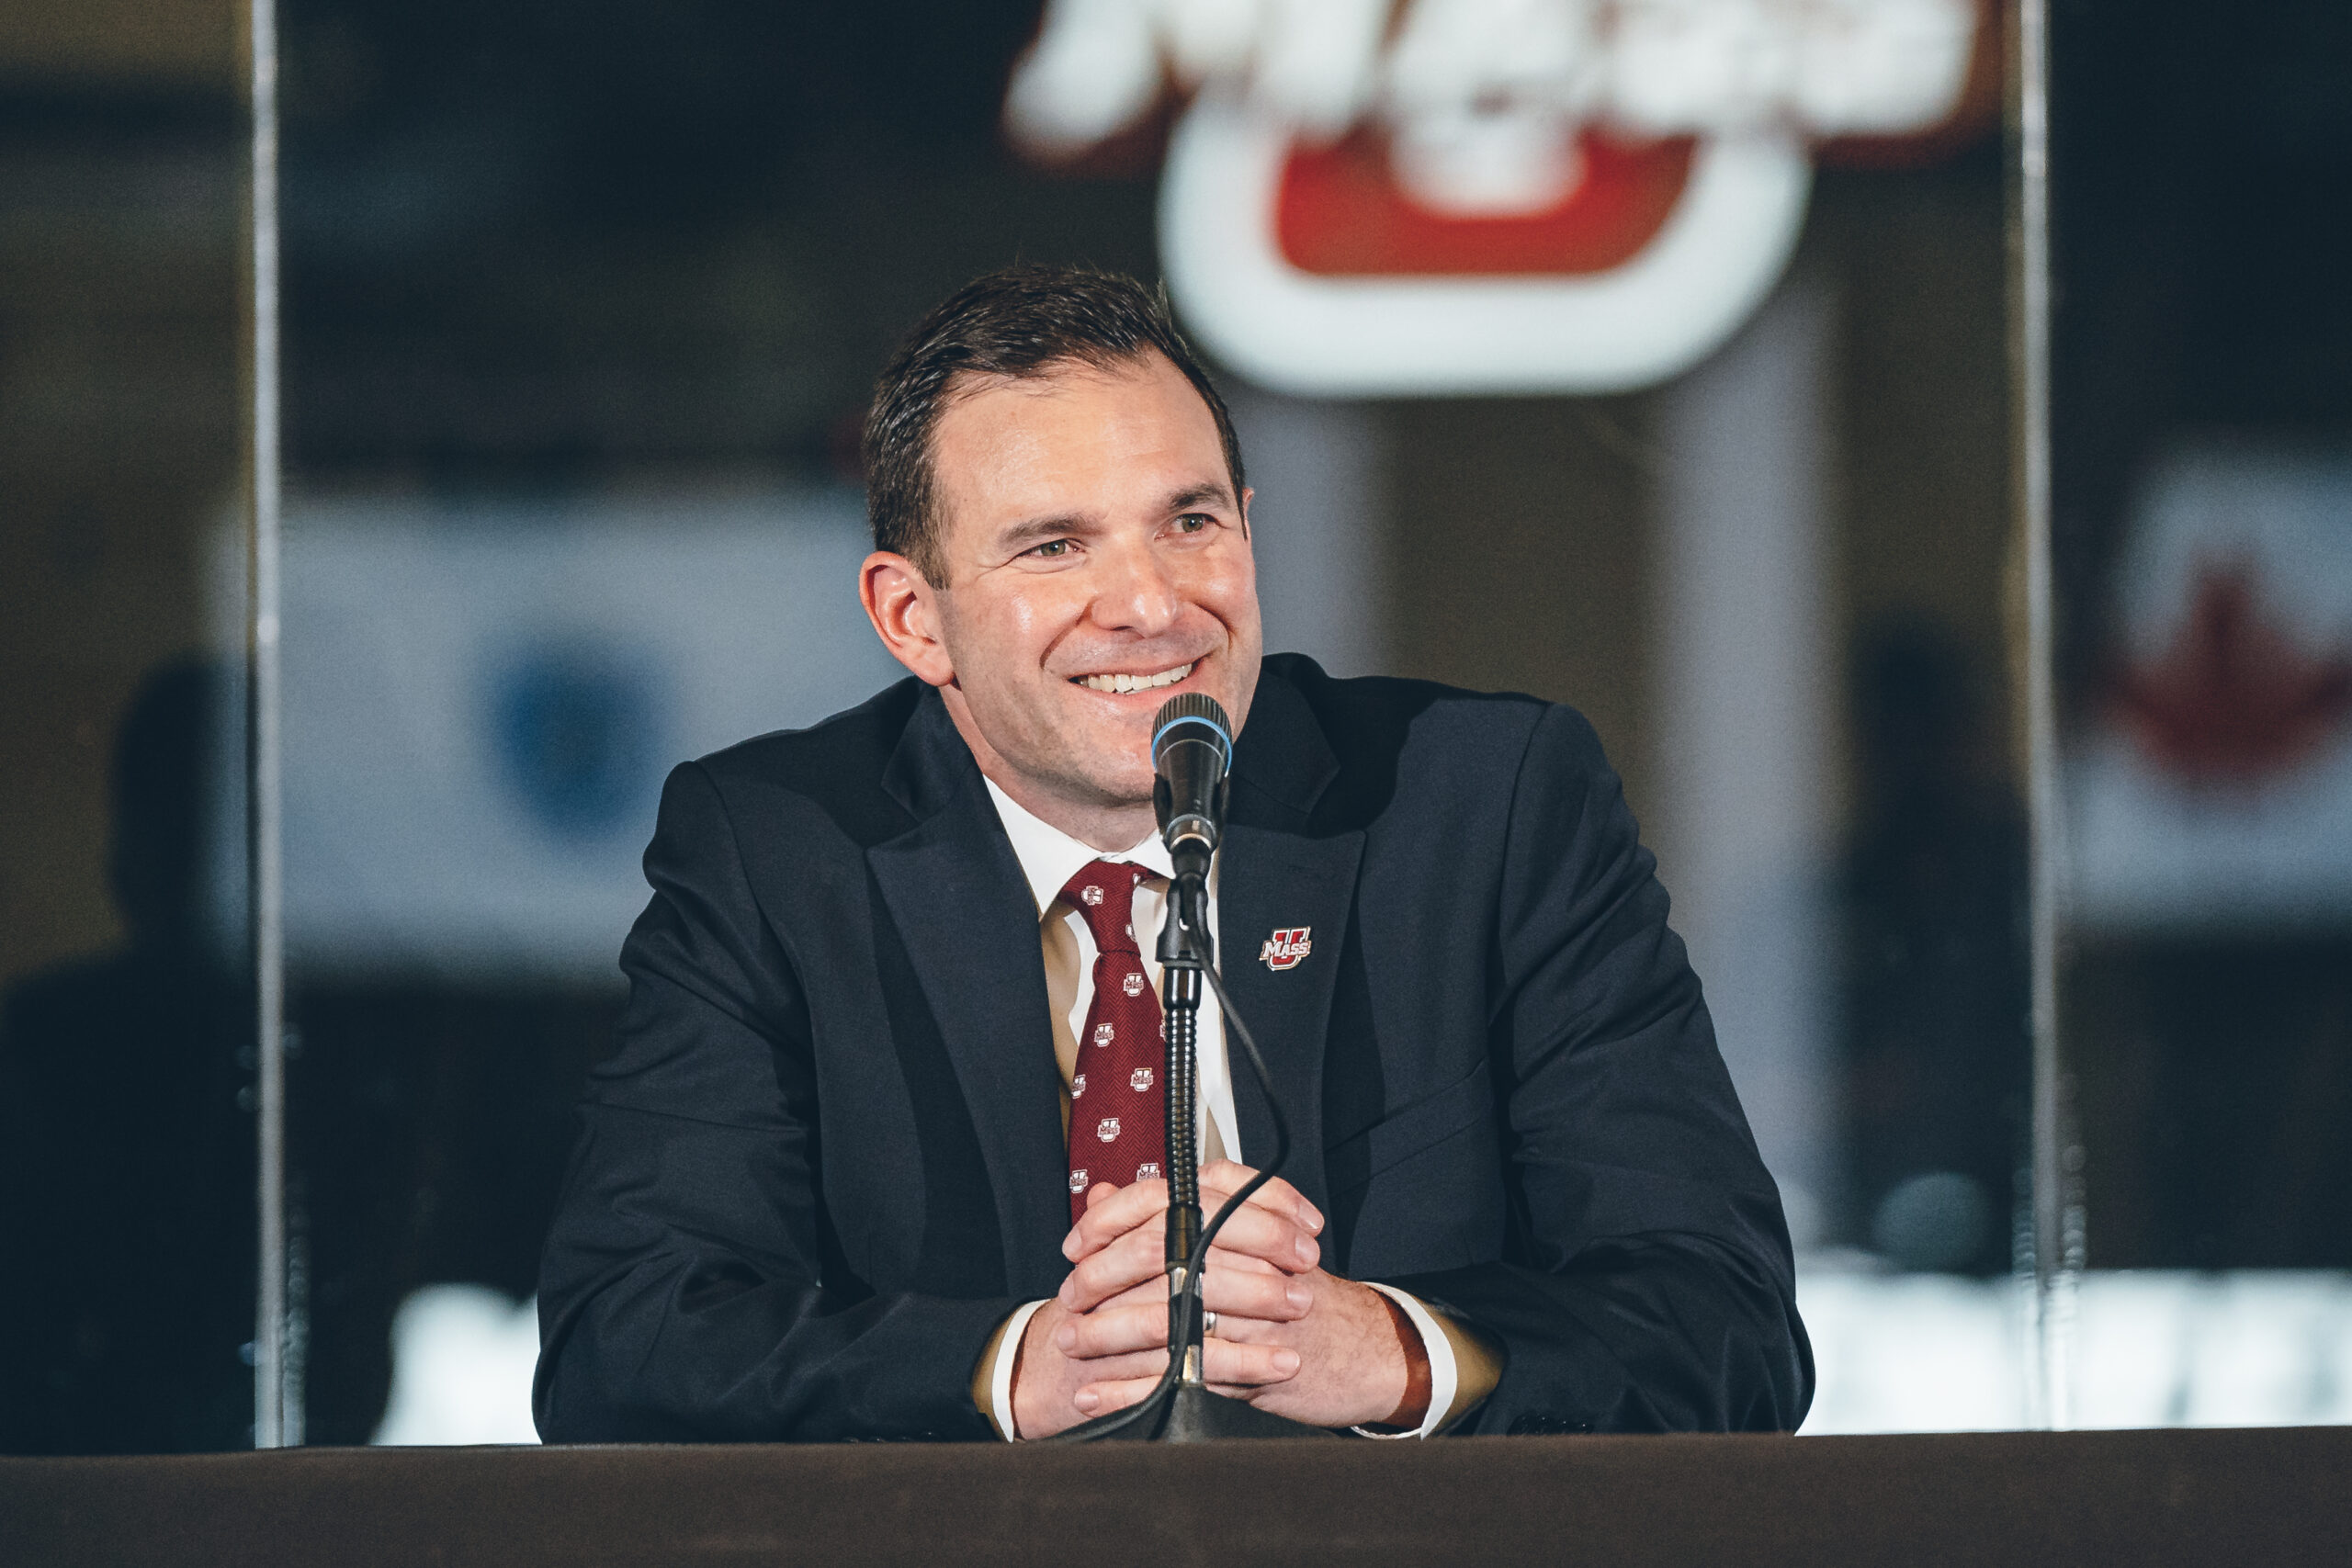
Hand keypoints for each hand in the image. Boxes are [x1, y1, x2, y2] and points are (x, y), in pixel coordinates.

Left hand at [1053, 1162, 1416, 1429]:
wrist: (1370, 1345)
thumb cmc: (1302, 1292)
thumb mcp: (1248, 1240)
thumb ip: (1177, 1214)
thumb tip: (1111, 1192)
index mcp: (1245, 1219)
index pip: (1166, 1200)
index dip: (1112, 1219)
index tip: (1078, 1242)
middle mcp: (1251, 1258)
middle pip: (1159, 1255)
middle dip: (1102, 1279)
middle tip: (1068, 1296)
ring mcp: (1255, 1313)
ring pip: (1166, 1316)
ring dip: (1108, 1334)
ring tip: (1072, 1344)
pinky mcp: (1256, 1367)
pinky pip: (1183, 1376)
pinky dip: (1133, 1389)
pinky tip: (1099, 1395)